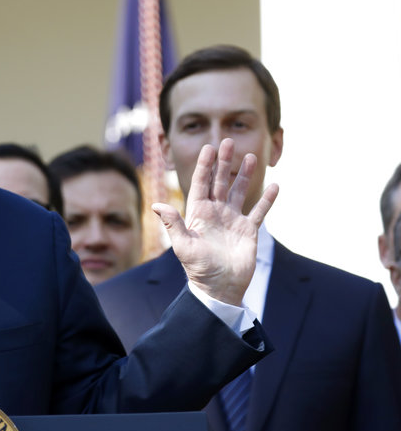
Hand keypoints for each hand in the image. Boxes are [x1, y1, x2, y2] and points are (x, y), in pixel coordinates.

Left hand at [154, 138, 278, 304]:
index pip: (200, 184)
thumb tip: (156, 205)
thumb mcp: (183, 246)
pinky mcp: (248, 231)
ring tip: (250, 156)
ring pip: (239, 192)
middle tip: (228, 142)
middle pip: (220, 182)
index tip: (208, 148)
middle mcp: (215, 213)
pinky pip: (259, 211)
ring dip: (245, 175)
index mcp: (198, 214)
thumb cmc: (198, 269)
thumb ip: (172, 224)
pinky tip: (274, 185)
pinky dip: (267, 199)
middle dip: (223, 163)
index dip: (204, 166)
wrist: (220, 288)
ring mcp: (232, 220)